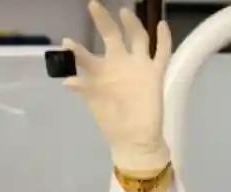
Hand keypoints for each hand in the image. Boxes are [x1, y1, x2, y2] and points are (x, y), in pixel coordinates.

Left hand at [63, 1, 171, 176]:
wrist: (135, 139)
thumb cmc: (113, 122)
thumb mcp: (95, 103)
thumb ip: (85, 88)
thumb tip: (68, 80)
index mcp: (102, 73)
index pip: (88, 55)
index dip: (77, 49)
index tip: (66, 41)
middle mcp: (119, 64)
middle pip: (112, 36)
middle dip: (103, 21)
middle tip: (92, 4)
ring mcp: (138, 67)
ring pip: (138, 38)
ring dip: (132, 25)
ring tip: (124, 11)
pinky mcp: (155, 73)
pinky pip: (162, 53)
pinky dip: (164, 39)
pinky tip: (162, 24)